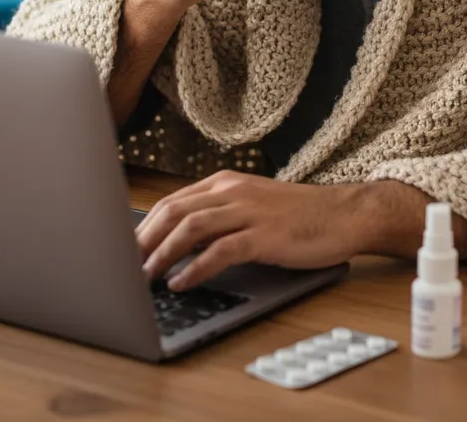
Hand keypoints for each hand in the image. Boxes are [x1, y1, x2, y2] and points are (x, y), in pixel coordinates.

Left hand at [136, 171, 364, 290]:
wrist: (345, 214)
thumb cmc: (299, 216)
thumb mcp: (252, 207)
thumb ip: (219, 217)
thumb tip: (178, 244)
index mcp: (226, 183)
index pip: (173, 201)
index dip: (144, 226)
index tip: (123, 249)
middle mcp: (233, 191)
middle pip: (174, 210)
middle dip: (143, 239)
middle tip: (121, 265)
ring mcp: (249, 211)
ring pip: (191, 227)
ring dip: (162, 254)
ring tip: (144, 277)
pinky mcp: (265, 235)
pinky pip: (221, 250)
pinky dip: (196, 268)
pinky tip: (181, 283)